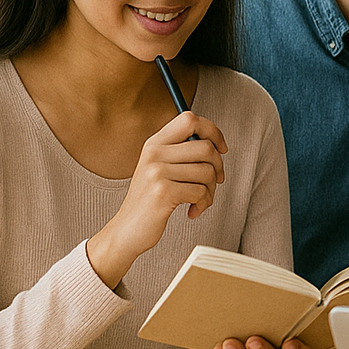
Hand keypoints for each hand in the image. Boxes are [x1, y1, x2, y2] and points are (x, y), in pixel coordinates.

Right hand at [87, 111, 228, 286]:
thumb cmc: (150, 200)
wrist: (127, 230)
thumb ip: (181, 152)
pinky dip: (203, 203)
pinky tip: (192, 210)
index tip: (221, 148)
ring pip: (208, 171)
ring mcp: (157, 172)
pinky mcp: (163, 191)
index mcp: (154, 143)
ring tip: (200, 199)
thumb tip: (216, 142)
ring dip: (211, 190)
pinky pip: (201, 191)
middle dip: (218, 168)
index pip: (189, 119)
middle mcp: (154, 153)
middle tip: (214, 182)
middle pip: (206, 147)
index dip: (212, 131)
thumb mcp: (159, 168)